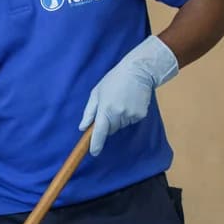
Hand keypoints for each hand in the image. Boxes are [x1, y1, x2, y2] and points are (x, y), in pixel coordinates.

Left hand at [79, 34, 178, 154]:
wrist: (138, 71)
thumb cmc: (114, 80)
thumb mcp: (96, 93)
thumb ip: (89, 112)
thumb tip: (83, 128)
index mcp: (105, 109)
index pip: (99, 132)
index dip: (96, 144)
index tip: (93, 152)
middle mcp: (118, 114)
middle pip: (111, 129)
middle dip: (108, 123)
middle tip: (111, 106)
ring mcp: (130, 115)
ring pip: (121, 126)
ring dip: (119, 118)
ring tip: (121, 101)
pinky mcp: (140, 115)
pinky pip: (131, 121)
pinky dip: (129, 115)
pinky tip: (130, 102)